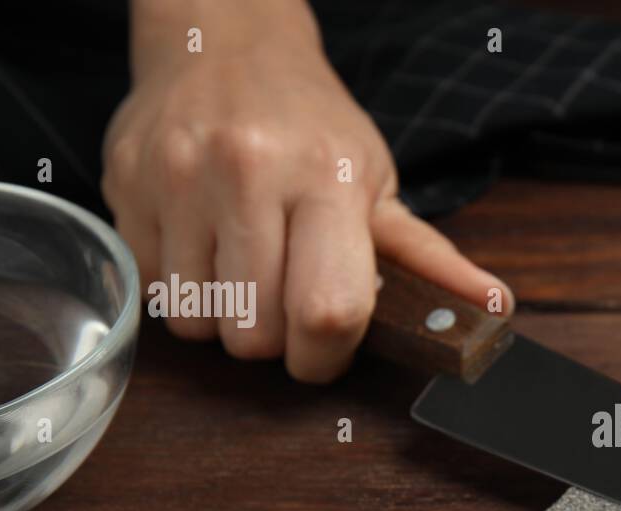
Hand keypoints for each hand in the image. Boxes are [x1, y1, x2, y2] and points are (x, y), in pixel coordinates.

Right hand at [103, 0, 510, 382]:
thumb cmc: (312, 126)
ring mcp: (177, 178)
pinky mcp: (125, 185)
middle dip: (275, 341)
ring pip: (198, 324)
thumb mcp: (378, 182)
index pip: (328, 312)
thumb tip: (495, 307)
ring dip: (225, 320)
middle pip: (256, 333)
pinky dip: (183, 293)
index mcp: (325, 180)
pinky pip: (155, 293)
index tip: (325, 351)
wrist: (224, 44)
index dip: (326, 358)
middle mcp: (247, 174)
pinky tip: (205, 250)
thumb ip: (429, 257)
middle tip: (285, 300)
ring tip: (245, 270)